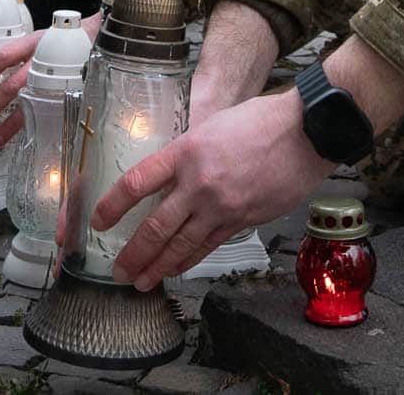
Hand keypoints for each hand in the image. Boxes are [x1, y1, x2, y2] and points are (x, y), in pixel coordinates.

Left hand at [0, 10, 103, 149]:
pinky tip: (21, 137)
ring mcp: (55, 78)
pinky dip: (31, 126)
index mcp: (32, 44)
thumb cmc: (61, 41)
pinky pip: (45, 111)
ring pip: (27, 104)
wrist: (97, 38)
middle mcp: (42, 61)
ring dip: (8, 125)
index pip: (2, 57)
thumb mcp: (37, 40)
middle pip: (11, 86)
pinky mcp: (65, 91)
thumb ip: (18, 55)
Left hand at [89, 90, 331, 289]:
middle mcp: (198, 184)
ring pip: (180, 246)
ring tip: (141, 282)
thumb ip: (188, 153)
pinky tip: (177, 270)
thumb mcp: (211, 126)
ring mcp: (221, 207)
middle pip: (155, 227)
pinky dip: (189, 261)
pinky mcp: (242, 221)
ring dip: (157, 268)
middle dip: (133, 254)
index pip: (137, 183)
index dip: (112, 205)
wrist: (304, 133)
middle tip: (118, 271)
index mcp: (186, 152)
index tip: (98, 220)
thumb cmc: (261, 121)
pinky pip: (208, 246)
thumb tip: (173, 175)